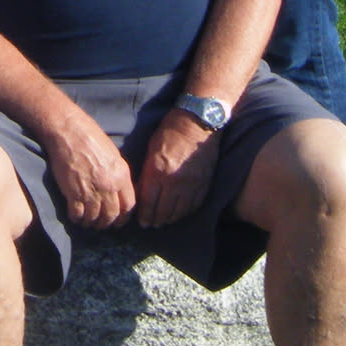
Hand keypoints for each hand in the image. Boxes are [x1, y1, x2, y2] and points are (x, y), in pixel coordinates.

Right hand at [45, 109, 136, 230]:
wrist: (68, 131)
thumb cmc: (90, 137)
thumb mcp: (113, 154)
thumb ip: (118, 175)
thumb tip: (119, 191)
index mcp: (121, 175)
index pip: (129, 205)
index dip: (123, 217)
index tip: (118, 220)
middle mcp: (109, 186)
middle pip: (112, 215)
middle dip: (106, 223)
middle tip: (101, 224)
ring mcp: (91, 191)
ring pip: (95, 218)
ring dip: (91, 223)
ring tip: (87, 222)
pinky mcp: (73, 193)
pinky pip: (78, 215)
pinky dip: (77, 219)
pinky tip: (75, 216)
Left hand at [135, 109, 219, 228]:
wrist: (198, 121)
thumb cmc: (171, 130)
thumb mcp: (152, 148)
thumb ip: (148, 171)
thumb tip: (142, 190)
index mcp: (158, 171)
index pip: (148, 202)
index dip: (144, 215)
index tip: (141, 221)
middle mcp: (174, 181)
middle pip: (163, 211)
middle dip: (155, 220)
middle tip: (151, 224)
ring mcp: (191, 184)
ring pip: (178, 212)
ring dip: (169, 219)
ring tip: (164, 221)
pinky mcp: (204, 184)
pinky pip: (193, 205)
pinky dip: (185, 212)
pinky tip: (179, 213)